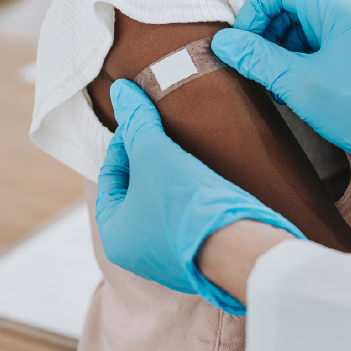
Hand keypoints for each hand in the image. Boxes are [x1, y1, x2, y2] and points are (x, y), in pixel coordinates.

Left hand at [94, 80, 292, 312]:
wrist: (240, 247)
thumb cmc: (184, 204)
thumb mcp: (154, 153)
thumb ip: (137, 122)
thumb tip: (120, 91)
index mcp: (114, 236)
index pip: (110, 178)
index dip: (124, 143)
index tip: (144, 121)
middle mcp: (136, 255)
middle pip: (135, 194)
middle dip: (147, 161)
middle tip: (163, 133)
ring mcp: (169, 260)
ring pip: (162, 207)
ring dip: (171, 178)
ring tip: (184, 150)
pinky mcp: (200, 259)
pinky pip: (187, 221)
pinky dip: (190, 199)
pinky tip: (205, 177)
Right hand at [206, 0, 350, 204]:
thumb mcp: (298, 84)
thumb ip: (257, 59)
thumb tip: (223, 43)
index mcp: (338, 10)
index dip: (254, 10)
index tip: (242, 42)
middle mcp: (348, 15)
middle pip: (290, 6)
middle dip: (265, 33)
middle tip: (253, 65)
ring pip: (301, 29)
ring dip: (278, 51)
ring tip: (272, 83)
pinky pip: (315, 48)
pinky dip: (296, 63)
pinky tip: (290, 89)